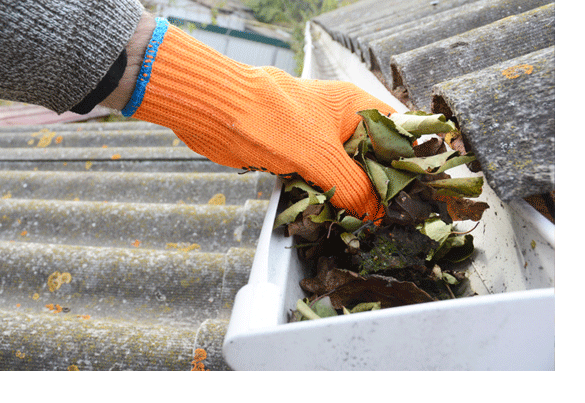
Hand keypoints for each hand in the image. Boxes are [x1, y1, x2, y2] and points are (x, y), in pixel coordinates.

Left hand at [115, 16, 394, 219]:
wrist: (216, 113)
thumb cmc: (269, 119)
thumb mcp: (320, 156)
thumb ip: (351, 186)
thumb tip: (374, 214)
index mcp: (356, 107)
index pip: (398, 133)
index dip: (410, 162)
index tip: (416, 194)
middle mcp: (341, 122)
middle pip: (372, 158)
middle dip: (379, 187)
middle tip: (390, 218)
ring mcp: (318, 140)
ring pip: (345, 172)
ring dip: (351, 197)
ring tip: (366, 225)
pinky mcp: (297, 156)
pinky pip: (321, 180)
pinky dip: (326, 198)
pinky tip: (334, 218)